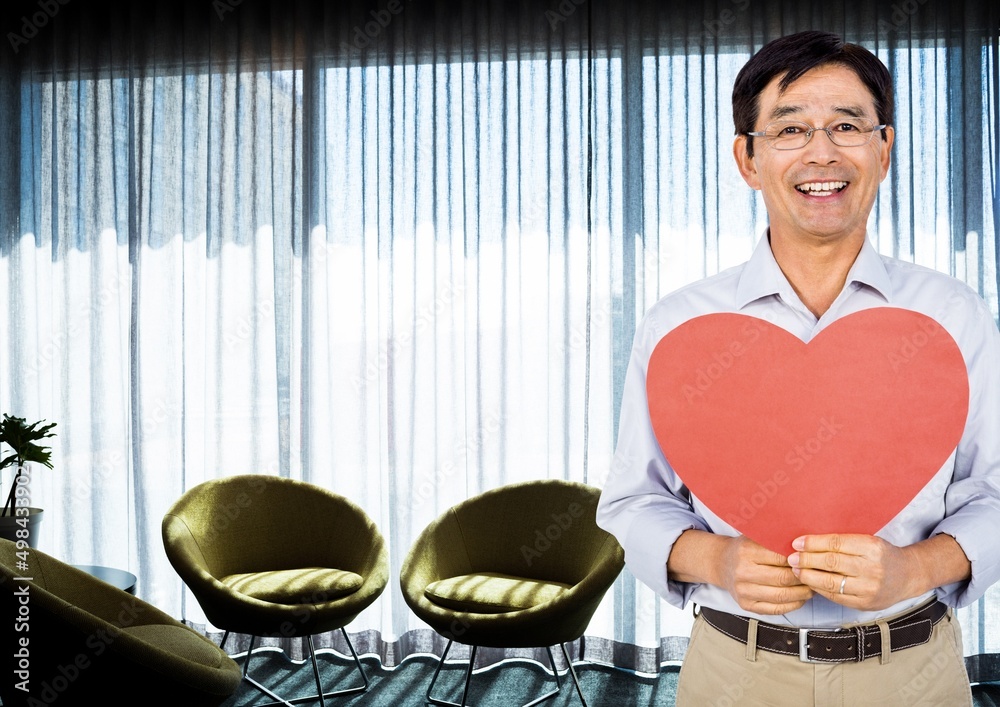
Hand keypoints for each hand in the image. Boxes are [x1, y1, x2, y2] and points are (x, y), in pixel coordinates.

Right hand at [718, 535, 814, 614]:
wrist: (721, 564)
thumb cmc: (744, 549)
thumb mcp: (755, 537)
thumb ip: (776, 540)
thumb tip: (806, 546)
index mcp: (746, 551)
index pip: (781, 557)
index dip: (800, 560)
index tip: (812, 559)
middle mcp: (743, 572)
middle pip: (783, 578)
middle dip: (804, 577)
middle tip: (816, 574)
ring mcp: (743, 591)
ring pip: (782, 596)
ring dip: (803, 593)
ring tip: (812, 587)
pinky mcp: (746, 605)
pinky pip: (776, 609)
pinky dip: (793, 604)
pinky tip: (801, 597)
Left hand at [787, 534, 917, 610]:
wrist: (907, 576)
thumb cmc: (882, 555)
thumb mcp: (868, 540)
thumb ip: (843, 541)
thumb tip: (808, 541)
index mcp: (872, 547)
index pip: (835, 544)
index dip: (813, 543)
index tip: (797, 543)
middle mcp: (872, 568)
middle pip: (831, 563)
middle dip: (807, 560)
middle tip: (791, 557)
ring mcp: (869, 588)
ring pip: (831, 583)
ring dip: (809, 576)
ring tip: (796, 570)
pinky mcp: (865, 603)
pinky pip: (836, 597)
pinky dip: (819, 589)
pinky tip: (810, 583)